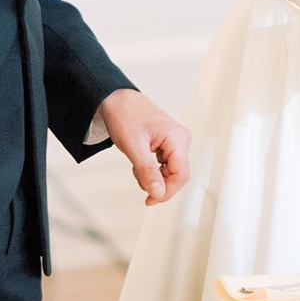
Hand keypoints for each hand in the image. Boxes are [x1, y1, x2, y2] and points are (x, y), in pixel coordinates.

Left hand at [96, 88, 189, 205]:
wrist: (118, 101)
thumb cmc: (125, 115)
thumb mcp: (134, 146)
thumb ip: (147, 172)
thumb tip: (158, 193)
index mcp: (177, 138)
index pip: (181, 175)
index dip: (167, 191)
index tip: (150, 199)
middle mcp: (181, 140)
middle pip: (177, 175)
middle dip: (159, 184)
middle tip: (139, 182)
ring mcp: (176, 142)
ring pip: (171, 172)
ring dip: (153, 177)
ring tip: (136, 168)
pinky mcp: (169, 145)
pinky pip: (165, 166)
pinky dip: (152, 170)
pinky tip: (140, 163)